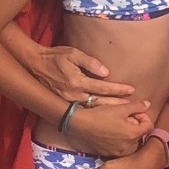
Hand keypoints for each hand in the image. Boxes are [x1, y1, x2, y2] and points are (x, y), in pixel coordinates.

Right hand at [19, 44, 135, 104]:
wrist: (35, 65)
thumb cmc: (55, 56)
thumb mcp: (73, 54)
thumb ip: (90, 62)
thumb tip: (106, 72)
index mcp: (77, 82)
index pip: (103, 87)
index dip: (118, 89)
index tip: (131, 90)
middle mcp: (73, 95)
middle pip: (100, 102)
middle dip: (117, 104)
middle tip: (133, 108)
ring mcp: (68, 102)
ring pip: (93, 109)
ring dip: (108, 111)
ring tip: (123, 113)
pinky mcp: (65, 104)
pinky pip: (83, 110)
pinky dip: (96, 113)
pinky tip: (105, 114)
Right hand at [63, 100, 152, 157]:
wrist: (81, 126)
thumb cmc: (101, 115)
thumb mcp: (120, 108)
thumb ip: (137, 106)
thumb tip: (148, 105)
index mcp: (133, 134)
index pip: (149, 126)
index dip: (144, 117)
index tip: (135, 112)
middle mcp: (128, 147)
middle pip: (140, 136)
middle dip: (136, 127)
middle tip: (126, 118)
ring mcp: (118, 153)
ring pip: (131, 144)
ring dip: (129, 135)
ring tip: (119, 126)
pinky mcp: (108, 155)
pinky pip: (120, 149)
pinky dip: (119, 142)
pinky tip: (110, 133)